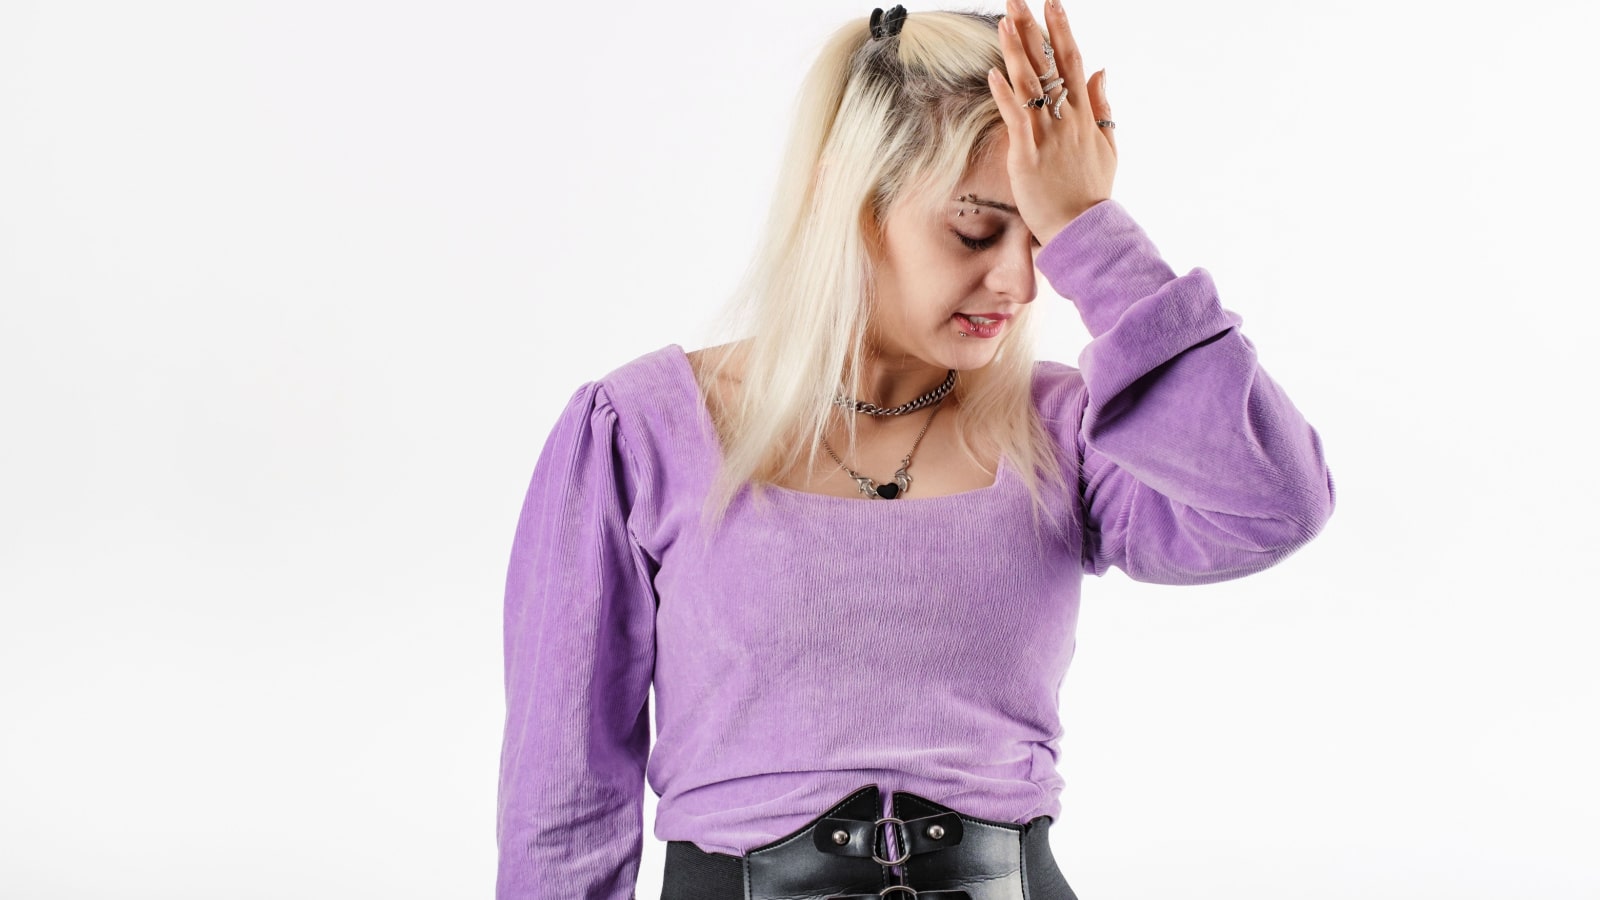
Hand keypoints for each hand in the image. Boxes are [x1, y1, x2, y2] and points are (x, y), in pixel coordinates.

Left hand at [987, 0, 1116, 246]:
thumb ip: (1103, 106)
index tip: (1052, 3)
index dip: (1061, 30)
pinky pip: (1016, 119)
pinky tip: (994, 74)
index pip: (1072, 61)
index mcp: (1085, 114)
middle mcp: (1067, 119)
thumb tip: (1101, 70)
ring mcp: (1048, 136)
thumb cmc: (1090, 191)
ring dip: (1015, 51)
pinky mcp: (1028, 156)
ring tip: (1003, 22)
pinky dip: (1005, 96)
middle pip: (1048, 65)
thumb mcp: (1108, 146)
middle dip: (1033, 29)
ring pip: (1030, 85)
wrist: (1082, 229)